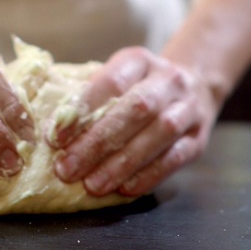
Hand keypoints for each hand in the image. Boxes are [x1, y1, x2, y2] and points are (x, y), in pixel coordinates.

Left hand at [52, 47, 217, 196]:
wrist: (196, 85)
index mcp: (139, 61)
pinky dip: (148, 175)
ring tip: (92, 185)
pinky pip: (174, 158)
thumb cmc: (140, 86)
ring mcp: (188, 109)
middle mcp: (168, 81)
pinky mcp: (198, 139)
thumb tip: (52, 124)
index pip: (111, 82)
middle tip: (67, 168)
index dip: (82, 109)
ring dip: (121, 163)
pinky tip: (124, 188)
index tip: (55, 138)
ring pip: (158, 134)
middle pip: (135, 109)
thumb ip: (90, 94)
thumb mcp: (118, 75)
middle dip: (98, 143)